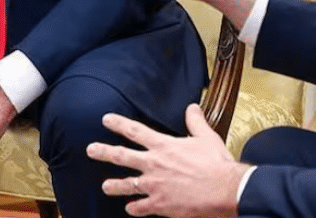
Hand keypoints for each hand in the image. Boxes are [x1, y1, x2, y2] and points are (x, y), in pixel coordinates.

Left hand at [86, 103, 245, 217]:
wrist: (225, 189)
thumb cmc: (216, 163)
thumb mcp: (206, 137)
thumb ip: (195, 121)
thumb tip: (192, 107)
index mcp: (164, 146)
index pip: (135, 131)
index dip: (118, 124)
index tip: (106, 120)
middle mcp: (154, 164)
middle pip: (121, 156)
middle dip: (103, 152)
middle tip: (90, 149)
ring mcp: (154, 185)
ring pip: (127, 185)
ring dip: (114, 186)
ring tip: (105, 187)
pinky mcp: (160, 204)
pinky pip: (141, 208)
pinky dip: (134, 209)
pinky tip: (130, 210)